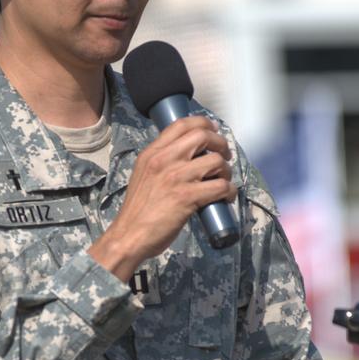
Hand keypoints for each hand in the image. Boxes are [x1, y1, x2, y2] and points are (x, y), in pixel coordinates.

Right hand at [89, 116, 235, 282]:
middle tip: (225, 156)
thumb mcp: (143, 175)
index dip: (203, 123)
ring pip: (216, 161)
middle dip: (221, 144)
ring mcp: (176, 178)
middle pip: (202, 137)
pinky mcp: (187, 197)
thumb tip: (187, 156)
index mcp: (152, 153)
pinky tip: (226, 197)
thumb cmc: (137, 210)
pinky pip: (219, 186)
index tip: (213, 130)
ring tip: (224, 181)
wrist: (129, 235)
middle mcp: (164, 160)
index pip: (181, 124)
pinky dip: (229, 191)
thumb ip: (161, 162)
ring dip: (226, 171)